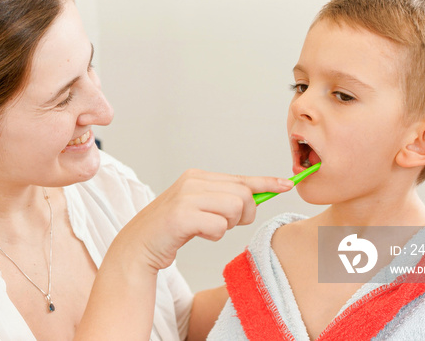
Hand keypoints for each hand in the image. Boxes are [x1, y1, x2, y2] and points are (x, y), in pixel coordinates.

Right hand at [115, 169, 293, 271]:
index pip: (241, 178)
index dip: (267, 182)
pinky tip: (196, 235)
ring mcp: (186, 197)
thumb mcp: (198, 208)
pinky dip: (213, 236)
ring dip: (227, 226)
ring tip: (207, 228)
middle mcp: (192, 182)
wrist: (137, 246)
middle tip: (226, 224)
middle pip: (243, 194)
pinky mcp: (181, 216)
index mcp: (198, 176)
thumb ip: (222, 199)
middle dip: (244, 214)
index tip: (287, 185)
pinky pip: (219, 227)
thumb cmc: (171, 230)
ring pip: (234, 208)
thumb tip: (256, 197)